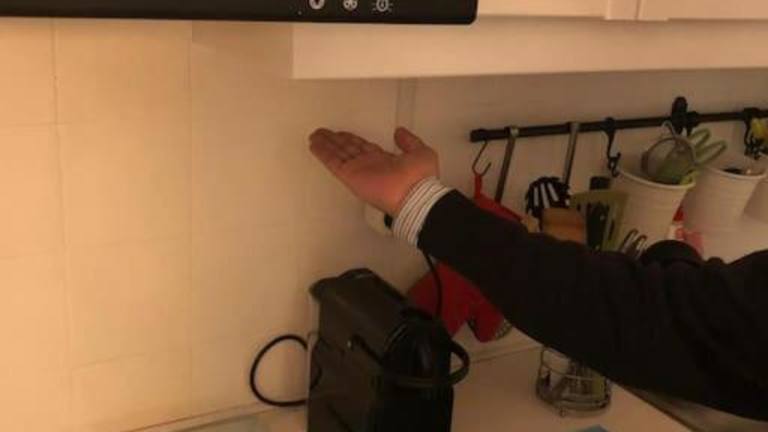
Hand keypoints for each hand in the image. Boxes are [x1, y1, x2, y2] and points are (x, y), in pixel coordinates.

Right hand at [309, 127, 437, 215]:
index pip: (363, 148)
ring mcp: (359, 171)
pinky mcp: (351, 177)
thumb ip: (409, 141)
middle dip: (335, 141)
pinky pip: (334, 163)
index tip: (342, 134)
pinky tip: (315, 146)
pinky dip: (324, 154)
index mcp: (384, 161)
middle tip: (322, 133)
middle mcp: (369, 166)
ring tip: (315, 136)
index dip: (352, 140)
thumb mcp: (421, 152)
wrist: (415, 195)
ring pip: (338, 155)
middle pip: (348, 150)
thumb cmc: (421, 178)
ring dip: (326, 145)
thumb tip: (399, 132)